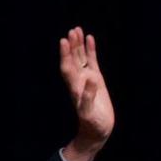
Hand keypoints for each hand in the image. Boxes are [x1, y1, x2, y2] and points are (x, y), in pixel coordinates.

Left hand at [59, 27, 114, 151]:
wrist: (97, 129)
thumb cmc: (92, 123)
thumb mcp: (89, 112)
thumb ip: (88, 96)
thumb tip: (91, 79)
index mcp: (75, 87)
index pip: (67, 67)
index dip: (65, 55)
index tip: (63, 41)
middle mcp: (78, 80)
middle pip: (73, 59)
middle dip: (72, 46)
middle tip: (72, 31)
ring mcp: (87, 78)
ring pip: (81, 58)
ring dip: (78, 45)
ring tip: (77, 30)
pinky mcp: (96, 79)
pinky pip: (92, 61)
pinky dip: (91, 50)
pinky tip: (90, 39)